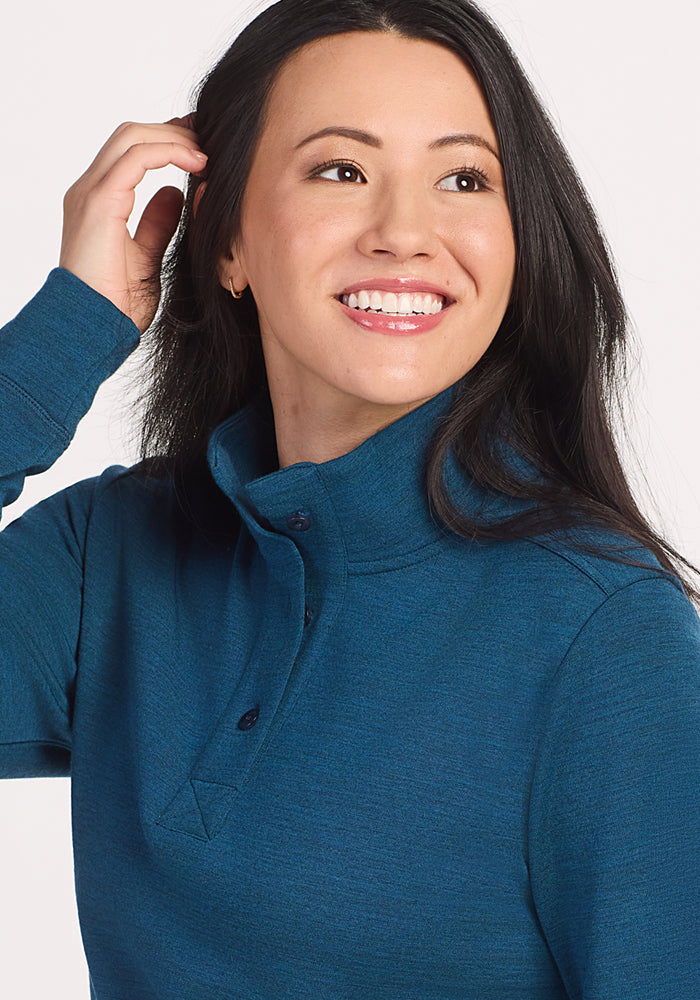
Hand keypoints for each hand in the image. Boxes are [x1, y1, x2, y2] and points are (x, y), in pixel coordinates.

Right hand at [59, 117, 206, 331]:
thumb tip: (175, 194)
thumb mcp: (146, 255)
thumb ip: (157, 222)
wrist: (95, 325)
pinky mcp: (100, 202)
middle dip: (172, 131)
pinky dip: (168, 152)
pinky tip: (196, 163)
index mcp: (98, 201)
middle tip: (209, 139)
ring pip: (131, 137)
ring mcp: (91, 193)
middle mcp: (89, 190)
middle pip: (130, 135)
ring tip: (206, 153)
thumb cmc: (116, 302)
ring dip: (173, 138)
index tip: (201, 148)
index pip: (130, 152)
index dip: (166, 142)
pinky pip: (136, 158)